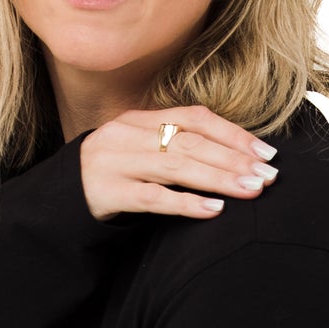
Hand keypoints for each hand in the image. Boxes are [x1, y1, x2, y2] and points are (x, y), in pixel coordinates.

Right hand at [79, 105, 278, 222]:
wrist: (59, 199)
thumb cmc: (113, 176)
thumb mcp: (141, 150)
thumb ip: (177, 145)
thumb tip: (238, 156)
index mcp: (140, 118)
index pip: (195, 117)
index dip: (234, 134)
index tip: (267, 152)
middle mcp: (127, 135)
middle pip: (191, 142)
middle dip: (235, 159)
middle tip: (269, 176)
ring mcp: (115, 162)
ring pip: (176, 167)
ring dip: (219, 179)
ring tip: (252, 190)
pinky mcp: (106, 193)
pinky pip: (152, 198)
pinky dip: (186, 204)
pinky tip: (214, 210)